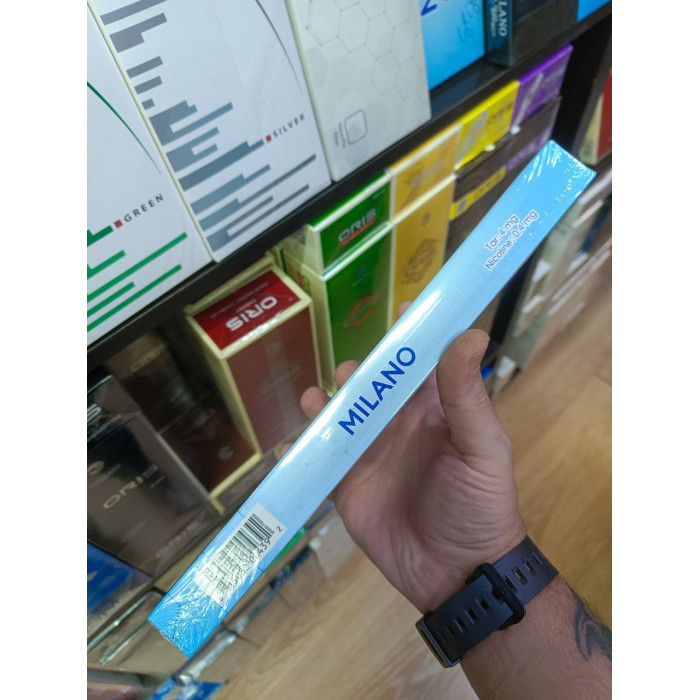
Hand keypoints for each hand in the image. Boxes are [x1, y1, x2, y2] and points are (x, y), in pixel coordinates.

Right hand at [299, 314, 525, 613]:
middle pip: (372, 383)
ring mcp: (370, 452)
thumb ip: (467, 395)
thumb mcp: (481, 447)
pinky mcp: (345, 482)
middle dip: (360, 369)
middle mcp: (398, 424)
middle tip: (353, 372)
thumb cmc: (479, 505)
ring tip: (323, 395)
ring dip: (329, 397)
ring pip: (342, 412)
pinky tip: (301, 429)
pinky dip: (307, 438)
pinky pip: (321, 454)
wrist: (455, 573)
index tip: (402, 308)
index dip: (411, 336)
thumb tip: (470, 334)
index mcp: (434, 410)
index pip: (420, 363)